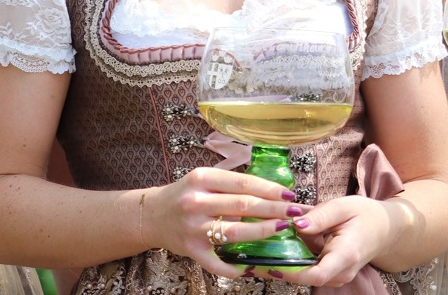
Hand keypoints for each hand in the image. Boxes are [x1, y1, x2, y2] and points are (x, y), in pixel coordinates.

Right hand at [140, 167, 307, 278]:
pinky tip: (251, 266)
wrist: (152, 215)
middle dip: (274, 209)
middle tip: (295, 212)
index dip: (270, 189)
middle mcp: (196, 202)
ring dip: (263, 231)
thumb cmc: (184, 195)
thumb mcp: (204, 180)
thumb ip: (230, 184)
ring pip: (236, 232)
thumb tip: (270, 190)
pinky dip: (236, 268)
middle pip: (244, 205)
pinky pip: (218, 263)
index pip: (243, 183)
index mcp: (202, 179)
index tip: (290, 194)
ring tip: (282, 229)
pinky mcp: (191, 250)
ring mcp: (194, 228)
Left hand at [266, 195, 389, 286]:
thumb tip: (295, 223)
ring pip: (304, 275)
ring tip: (256, 254)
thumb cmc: (365, 215)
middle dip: (278, 268)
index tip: (270, 264)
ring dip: (282, 265)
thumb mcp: (343, 207)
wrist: (384, 229)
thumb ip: (319, 216)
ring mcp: (336, 275)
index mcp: (345, 254)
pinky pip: (308, 270)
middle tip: (251, 258)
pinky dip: (291, 261)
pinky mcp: (330, 273)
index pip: (316, 274)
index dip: (291, 273)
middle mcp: (340, 271)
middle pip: (305, 277)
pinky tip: (274, 250)